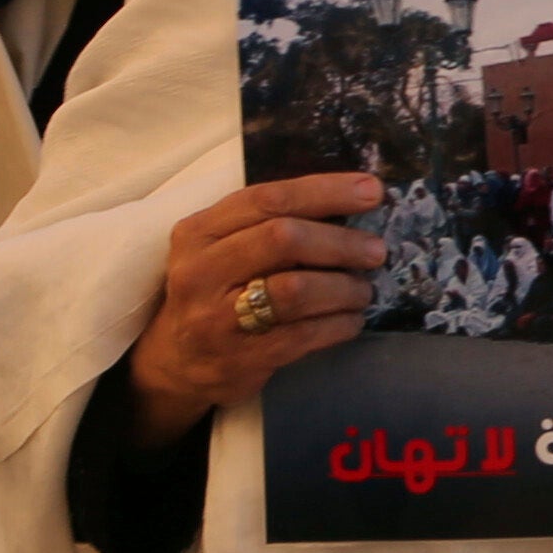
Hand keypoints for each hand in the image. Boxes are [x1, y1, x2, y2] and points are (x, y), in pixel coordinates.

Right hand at [122, 170, 383, 444]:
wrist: (176, 361)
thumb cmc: (217, 289)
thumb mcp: (224, 246)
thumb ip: (272, 221)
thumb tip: (356, 198)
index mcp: (198, 231)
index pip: (268, 199)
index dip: (326, 191)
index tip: (372, 192)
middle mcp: (201, 270)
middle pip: (284, 239)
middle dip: (340, 242)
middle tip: (376, 251)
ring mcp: (216, 318)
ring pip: (297, 289)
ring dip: (344, 287)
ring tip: (363, 290)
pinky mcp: (239, 358)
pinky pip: (304, 335)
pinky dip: (339, 324)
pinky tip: (351, 319)